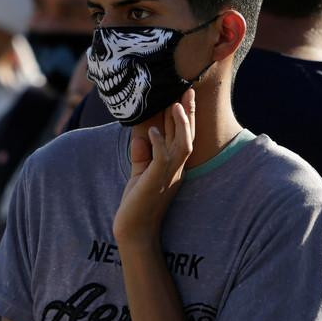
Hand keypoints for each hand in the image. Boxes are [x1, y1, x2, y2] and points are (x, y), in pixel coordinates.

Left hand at [112, 90, 194, 245]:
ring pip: (182, 144)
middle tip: (188, 89)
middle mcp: (176, 169)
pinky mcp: (156, 181)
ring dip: (180, 124)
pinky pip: (162, 158)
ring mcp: (169, 175)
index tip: (185, 96)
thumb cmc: (136, 203)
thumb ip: (142, 154)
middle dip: (188, 112)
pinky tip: (153, 129)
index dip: (186, 117)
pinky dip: (158, 142)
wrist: (133, 231)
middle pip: (186, 135)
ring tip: (175, 104)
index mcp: (173, 165)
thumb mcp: (139, 173)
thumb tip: (141, 134)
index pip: (183, 136)